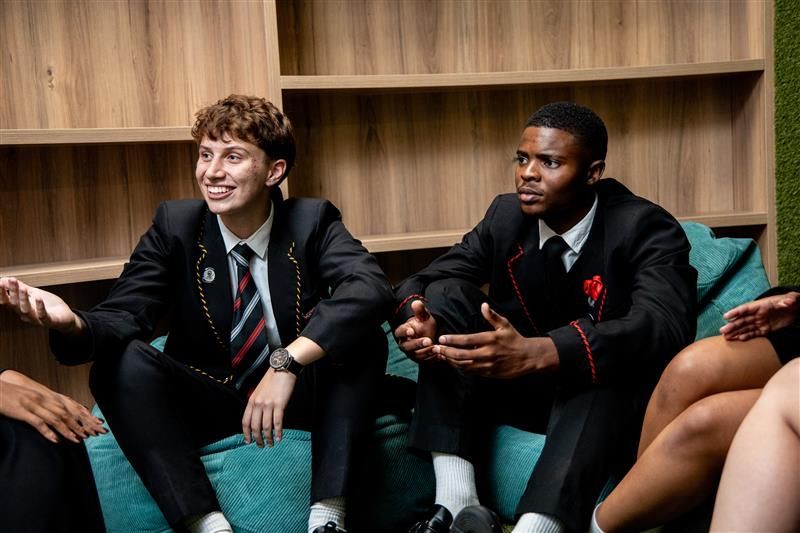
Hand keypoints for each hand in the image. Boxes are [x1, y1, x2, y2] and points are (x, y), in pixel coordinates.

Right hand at [0, 277, 83, 333]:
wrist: (65, 317)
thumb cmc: (48, 305)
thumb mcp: (33, 293)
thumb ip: (20, 287)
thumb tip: (4, 279)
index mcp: (20, 308)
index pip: (7, 301)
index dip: (2, 293)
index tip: (0, 282)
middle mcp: (26, 314)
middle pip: (15, 304)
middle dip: (13, 292)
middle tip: (11, 280)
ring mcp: (37, 319)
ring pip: (26, 310)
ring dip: (23, 299)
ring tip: (23, 288)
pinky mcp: (49, 321)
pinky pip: (43, 316)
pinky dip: (40, 307)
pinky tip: (38, 298)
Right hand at [0, 370, 105, 442]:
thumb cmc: (13, 395)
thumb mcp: (32, 398)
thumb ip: (45, 404)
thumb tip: (56, 413)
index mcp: (47, 396)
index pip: (70, 407)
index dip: (83, 416)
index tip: (94, 424)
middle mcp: (44, 400)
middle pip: (67, 413)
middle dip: (80, 424)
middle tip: (91, 434)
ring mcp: (35, 406)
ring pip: (56, 419)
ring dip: (68, 430)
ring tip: (77, 439)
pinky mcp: (24, 412)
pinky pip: (39, 423)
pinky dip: (48, 432)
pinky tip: (56, 440)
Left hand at [242, 369, 296, 447]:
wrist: (283, 369)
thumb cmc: (272, 379)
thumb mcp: (259, 390)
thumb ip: (257, 402)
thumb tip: (258, 416)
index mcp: (251, 400)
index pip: (245, 421)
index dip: (246, 433)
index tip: (248, 441)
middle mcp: (258, 403)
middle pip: (255, 426)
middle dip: (257, 438)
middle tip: (260, 446)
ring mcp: (268, 404)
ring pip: (266, 426)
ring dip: (268, 438)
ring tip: (271, 444)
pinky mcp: (279, 404)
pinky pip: (277, 422)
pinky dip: (278, 432)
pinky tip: (279, 437)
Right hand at [393, 300, 437, 362]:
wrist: (429, 333)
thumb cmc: (423, 324)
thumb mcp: (423, 316)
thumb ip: (420, 310)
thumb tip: (416, 303)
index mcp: (402, 332)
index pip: (399, 332)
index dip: (404, 332)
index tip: (412, 331)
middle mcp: (404, 344)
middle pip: (407, 346)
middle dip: (417, 344)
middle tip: (428, 340)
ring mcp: (411, 353)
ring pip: (416, 355)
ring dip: (427, 352)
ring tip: (437, 348)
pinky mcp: (419, 359)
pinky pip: (425, 361)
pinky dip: (433, 359)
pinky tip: (441, 355)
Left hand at [432, 303, 558, 378]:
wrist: (528, 357)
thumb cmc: (515, 339)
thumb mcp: (505, 325)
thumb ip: (492, 316)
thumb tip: (483, 305)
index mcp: (490, 339)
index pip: (467, 340)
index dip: (452, 340)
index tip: (442, 339)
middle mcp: (488, 353)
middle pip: (462, 354)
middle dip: (447, 352)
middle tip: (436, 349)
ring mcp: (488, 365)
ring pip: (464, 365)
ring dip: (451, 361)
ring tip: (441, 355)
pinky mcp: (489, 373)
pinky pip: (471, 371)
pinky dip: (460, 367)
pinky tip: (453, 362)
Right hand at [720, 292, 799, 340]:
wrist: (796, 309)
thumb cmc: (791, 302)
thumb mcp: (791, 299)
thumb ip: (789, 299)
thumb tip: (788, 302)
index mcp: (760, 306)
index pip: (745, 309)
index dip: (735, 312)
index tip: (726, 316)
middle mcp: (757, 314)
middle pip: (742, 320)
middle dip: (732, 325)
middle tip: (722, 331)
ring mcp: (760, 322)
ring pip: (745, 328)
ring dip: (735, 332)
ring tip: (726, 337)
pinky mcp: (765, 329)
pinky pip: (753, 333)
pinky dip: (746, 336)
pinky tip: (739, 339)